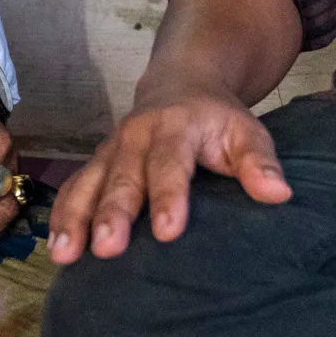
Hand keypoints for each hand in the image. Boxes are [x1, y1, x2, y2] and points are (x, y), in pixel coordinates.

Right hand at [48, 80, 290, 264]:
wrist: (181, 82)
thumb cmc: (217, 120)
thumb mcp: (246, 131)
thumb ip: (259, 162)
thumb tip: (278, 193)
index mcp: (176, 127)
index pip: (171, 164)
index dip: (169, 197)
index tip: (168, 232)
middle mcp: (136, 136)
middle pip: (123, 177)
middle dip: (113, 213)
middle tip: (108, 247)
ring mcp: (111, 149)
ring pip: (89, 183)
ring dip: (76, 217)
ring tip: (66, 254)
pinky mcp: (97, 163)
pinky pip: (75, 188)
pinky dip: (63, 216)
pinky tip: (56, 249)